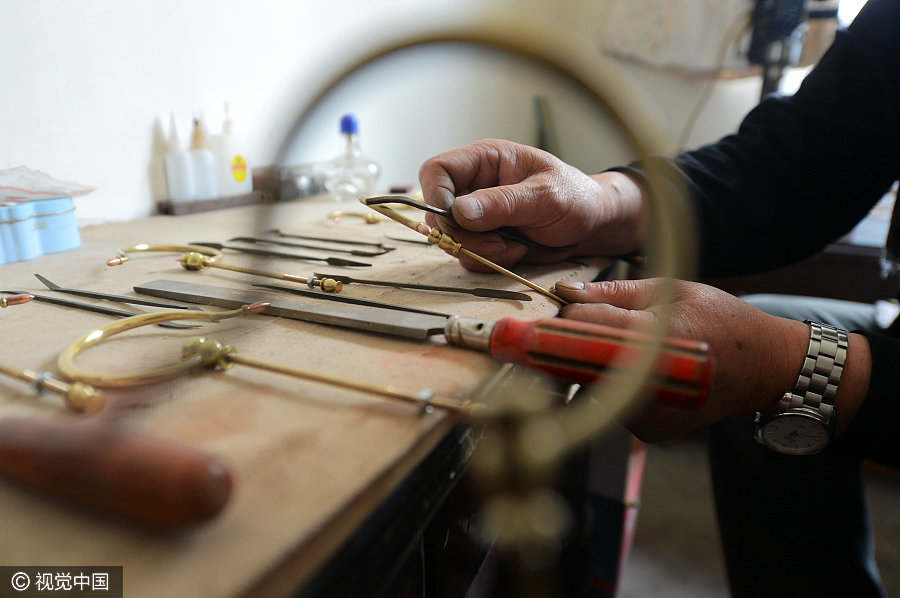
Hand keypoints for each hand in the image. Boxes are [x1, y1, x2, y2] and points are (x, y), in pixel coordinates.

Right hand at [418, 139, 645, 270]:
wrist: (592, 224)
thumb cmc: (575, 197)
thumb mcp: (545, 196)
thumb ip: (503, 203)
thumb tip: (459, 211)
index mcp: (484, 160)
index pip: (436, 170)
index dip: (436, 196)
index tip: (458, 220)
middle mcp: (473, 186)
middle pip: (438, 213)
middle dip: (467, 236)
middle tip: (500, 243)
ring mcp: (475, 216)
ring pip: (452, 240)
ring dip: (483, 251)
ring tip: (518, 245)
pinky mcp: (482, 240)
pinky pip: (469, 257)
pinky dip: (492, 261)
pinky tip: (518, 251)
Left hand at [555, 278, 812, 441]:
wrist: (763, 369)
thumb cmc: (719, 320)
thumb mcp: (672, 290)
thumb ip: (614, 292)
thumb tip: (565, 292)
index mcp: (654, 339)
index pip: (581, 328)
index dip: (564, 317)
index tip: (554, 313)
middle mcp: (647, 384)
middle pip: (575, 362)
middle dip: (565, 346)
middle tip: (569, 334)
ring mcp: (645, 414)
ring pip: (588, 385)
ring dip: (587, 366)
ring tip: (617, 350)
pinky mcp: (645, 432)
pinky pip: (608, 404)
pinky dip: (609, 386)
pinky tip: (634, 374)